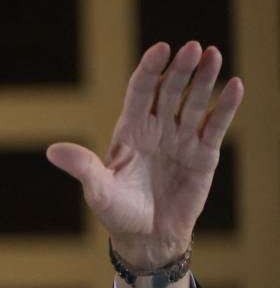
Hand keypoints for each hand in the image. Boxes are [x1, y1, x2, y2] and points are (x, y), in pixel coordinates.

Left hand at [46, 41, 243, 267]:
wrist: (147, 238)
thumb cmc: (118, 213)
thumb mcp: (98, 190)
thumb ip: (82, 167)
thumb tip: (51, 151)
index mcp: (130, 132)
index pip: (140, 92)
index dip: (149, 70)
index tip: (160, 49)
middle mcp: (156, 130)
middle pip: (169, 91)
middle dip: (180, 70)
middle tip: (191, 48)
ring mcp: (181, 140)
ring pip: (194, 103)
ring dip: (205, 80)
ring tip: (213, 55)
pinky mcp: (204, 155)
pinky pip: (215, 126)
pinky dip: (226, 107)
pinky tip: (236, 86)